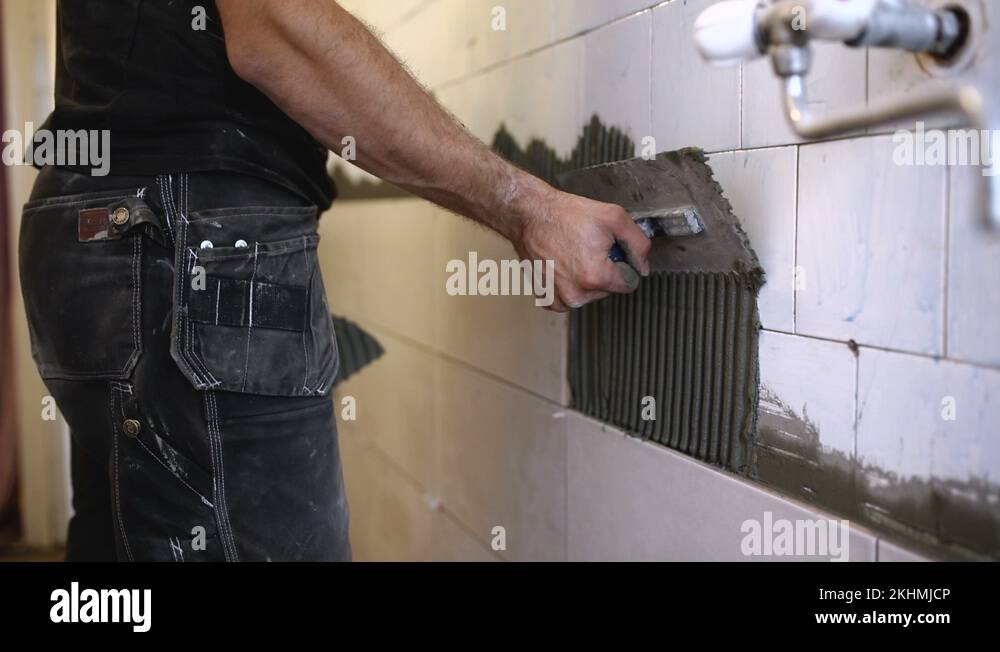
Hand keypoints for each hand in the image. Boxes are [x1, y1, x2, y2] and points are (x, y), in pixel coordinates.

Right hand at [510, 188, 651, 311]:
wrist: (530, 214)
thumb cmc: (566, 214)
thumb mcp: (614, 218)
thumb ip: (638, 244)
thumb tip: (643, 267)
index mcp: (596, 276)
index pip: (629, 283)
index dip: (624, 263)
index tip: (610, 250)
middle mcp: (576, 294)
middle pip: (609, 290)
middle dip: (605, 271)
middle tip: (589, 247)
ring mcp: (560, 299)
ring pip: (590, 295)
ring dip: (587, 278)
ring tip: (573, 253)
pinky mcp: (547, 299)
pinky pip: (571, 298)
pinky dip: (570, 284)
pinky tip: (563, 264)